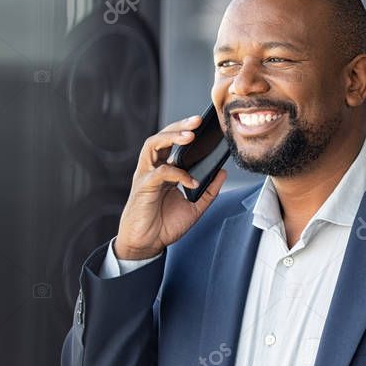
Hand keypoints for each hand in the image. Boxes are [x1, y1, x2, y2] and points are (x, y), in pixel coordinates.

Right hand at [114, 114, 227, 259]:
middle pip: (162, 136)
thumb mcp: (194, 207)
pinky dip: (178, 174)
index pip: (174, 143)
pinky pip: (160, 172)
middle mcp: (153, 168)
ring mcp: (146, 175)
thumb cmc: (164, 225)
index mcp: (165, 170)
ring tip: (190, 135)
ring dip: (171, 137)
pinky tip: (191, 181)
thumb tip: (223, 172)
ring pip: (153, 144)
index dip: (187, 131)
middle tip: (198, 120)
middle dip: (179, 125)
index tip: (207, 125)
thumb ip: (209, 190)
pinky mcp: (143, 186)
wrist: (146, 244)